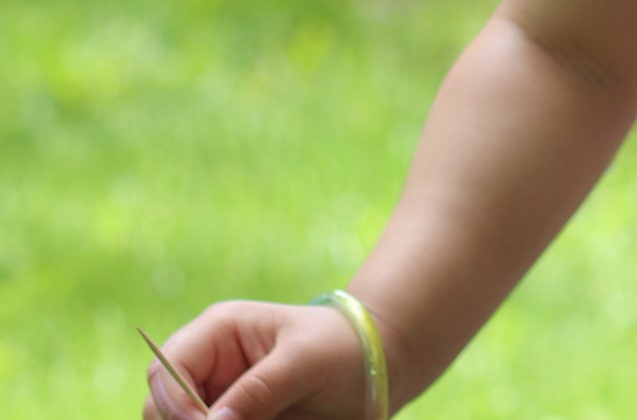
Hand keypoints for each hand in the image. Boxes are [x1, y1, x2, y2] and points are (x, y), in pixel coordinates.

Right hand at [141, 301, 369, 419]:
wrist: (372, 370)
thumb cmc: (343, 349)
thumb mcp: (306, 362)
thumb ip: (261, 389)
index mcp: (218, 331)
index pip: (166, 369)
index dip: (175, 403)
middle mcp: (206, 365)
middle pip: (159, 407)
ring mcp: (214, 397)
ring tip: (265, 419)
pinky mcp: (229, 419)